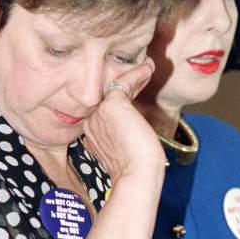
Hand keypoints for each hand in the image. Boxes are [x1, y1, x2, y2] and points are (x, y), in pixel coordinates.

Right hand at [83, 61, 164, 182]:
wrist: (136, 173)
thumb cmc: (134, 169)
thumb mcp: (121, 150)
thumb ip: (117, 136)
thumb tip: (130, 126)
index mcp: (91, 133)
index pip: (105, 109)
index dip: (121, 98)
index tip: (134, 89)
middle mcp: (91, 122)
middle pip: (108, 96)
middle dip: (127, 84)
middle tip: (142, 72)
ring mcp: (98, 112)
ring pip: (115, 87)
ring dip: (133, 75)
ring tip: (146, 65)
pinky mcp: (112, 105)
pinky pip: (124, 82)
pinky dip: (137, 73)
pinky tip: (148, 66)